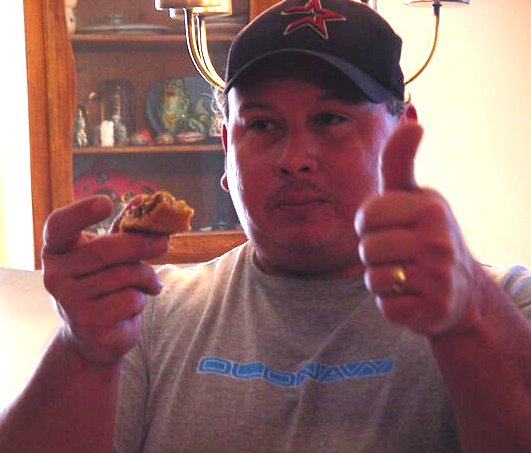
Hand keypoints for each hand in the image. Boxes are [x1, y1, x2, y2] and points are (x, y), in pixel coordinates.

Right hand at [42, 196, 168, 364]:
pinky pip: (130, 299)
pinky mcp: (88, 323)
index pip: (58, 225)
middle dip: (142, 244)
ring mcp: (68, 301)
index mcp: (57, 250)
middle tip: (163, 244)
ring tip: (149, 283)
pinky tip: (136, 303)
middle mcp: (54, 275)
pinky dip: (142, 298)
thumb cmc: (103, 285)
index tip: (106, 202)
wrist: (94, 336)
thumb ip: (124, 230)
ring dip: (147, 277)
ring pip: (123, 275)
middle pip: (105, 249)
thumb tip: (143, 201)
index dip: (81, 212)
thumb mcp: (109, 255)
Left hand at [354, 123, 480, 335]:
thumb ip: (400, 162)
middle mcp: (439, 240)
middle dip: (375, 254)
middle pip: (367, 248)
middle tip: (400, 255)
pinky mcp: (433, 310)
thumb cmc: (424, 236)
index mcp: (430, 207)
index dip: (369, 224)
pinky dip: (392, 304)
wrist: (459, 291)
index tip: (390, 227)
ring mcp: (439, 277)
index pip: (366, 215)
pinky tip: (413, 296)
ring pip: (373, 279)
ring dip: (382, 280)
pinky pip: (385, 307)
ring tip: (406, 274)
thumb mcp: (413, 197)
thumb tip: (411, 119)